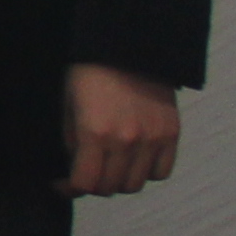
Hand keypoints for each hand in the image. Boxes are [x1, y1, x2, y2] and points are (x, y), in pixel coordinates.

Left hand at [64, 64, 179, 198]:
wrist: (128, 47)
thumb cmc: (90, 73)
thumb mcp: (68, 106)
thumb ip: (72, 143)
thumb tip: (74, 170)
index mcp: (95, 132)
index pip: (85, 183)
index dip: (70, 188)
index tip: (63, 184)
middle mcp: (126, 140)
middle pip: (110, 188)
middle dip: (93, 184)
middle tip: (86, 173)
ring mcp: (152, 139)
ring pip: (135, 185)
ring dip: (119, 181)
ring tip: (110, 166)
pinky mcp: (171, 133)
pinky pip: (161, 172)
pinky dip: (146, 172)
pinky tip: (134, 160)